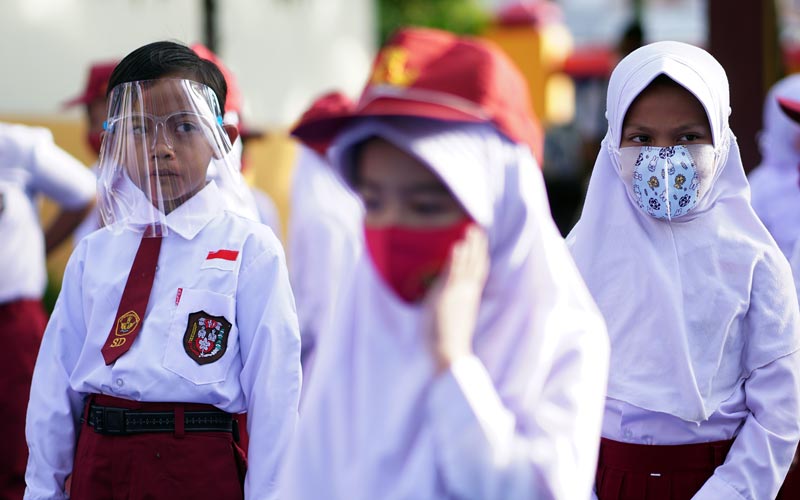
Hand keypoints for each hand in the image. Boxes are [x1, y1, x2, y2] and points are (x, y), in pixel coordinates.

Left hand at [424, 225, 489, 373]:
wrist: (450, 352)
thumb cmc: (445, 340)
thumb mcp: (447, 315)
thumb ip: (445, 301)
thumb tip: (436, 295)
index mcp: (469, 297)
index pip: (476, 272)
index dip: (478, 256)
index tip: (478, 242)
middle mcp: (468, 293)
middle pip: (477, 264)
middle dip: (478, 246)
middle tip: (479, 228)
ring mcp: (460, 294)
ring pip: (469, 265)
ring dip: (471, 246)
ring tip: (471, 229)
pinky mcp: (450, 296)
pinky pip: (454, 274)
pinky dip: (457, 260)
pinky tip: (458, 246)